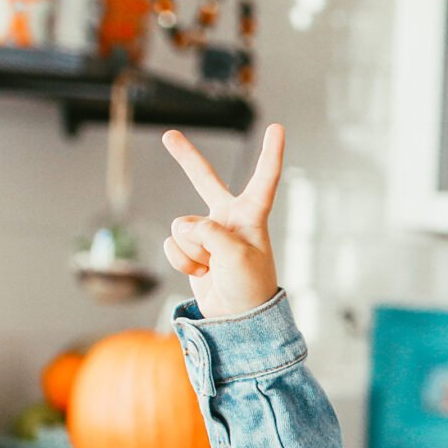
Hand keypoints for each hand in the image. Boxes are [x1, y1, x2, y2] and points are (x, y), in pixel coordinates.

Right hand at [161, 123, 285, 317]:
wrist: (237, 318)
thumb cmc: (249, 286)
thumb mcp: (236, 256)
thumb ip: (210, 233)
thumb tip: (184, 226)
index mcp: (252, 216)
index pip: (265, 179)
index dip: (271, 153)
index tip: (278, 128)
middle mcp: (229, 219)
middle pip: (205, 180)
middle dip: (186, 158)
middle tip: (169, 135)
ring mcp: (208, 233)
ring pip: (181, 226)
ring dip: (192, 250)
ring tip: (213, 266)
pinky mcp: (191, 249)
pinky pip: (172, 245)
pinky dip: (182, 261)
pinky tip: (201, 273)